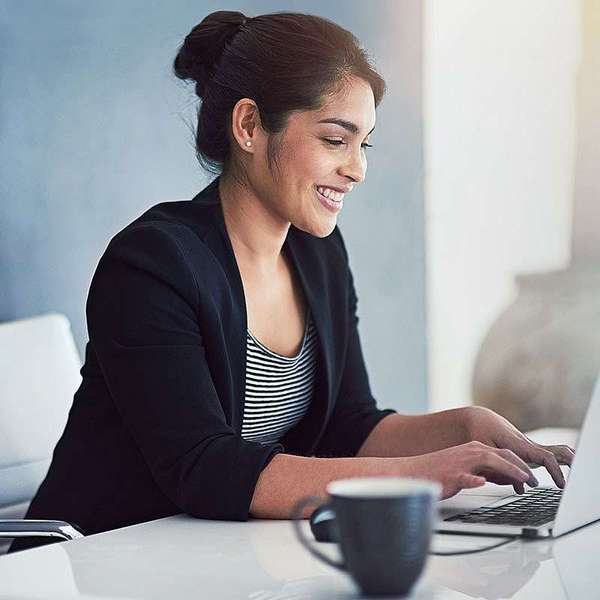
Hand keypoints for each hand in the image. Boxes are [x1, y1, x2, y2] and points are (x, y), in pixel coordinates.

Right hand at [408, 441, 537, 499]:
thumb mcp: (468, 470)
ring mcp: (460, 463)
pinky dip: (473, 479)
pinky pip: (464, 476)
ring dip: (508, 470)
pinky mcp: (450, 475)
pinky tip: (481, 482)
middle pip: (502, 455)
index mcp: (474, 449)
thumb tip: (508, 479)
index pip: (504, 454)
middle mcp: (470, 452)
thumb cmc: (440, 473)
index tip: (533, 478)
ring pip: (488, 461)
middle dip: (522, 468)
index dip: (522, 465)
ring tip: (522, 482)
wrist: (413, 471)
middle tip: (535, 482)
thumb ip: (487, 472)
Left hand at [463, 406, 574, 492]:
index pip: (546, 457)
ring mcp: (530, 447)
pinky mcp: (528, 449)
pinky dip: (557, 464)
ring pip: (556, 452)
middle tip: (576, 482)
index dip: (555, 471)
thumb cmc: (480, 433)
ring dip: (567, 463)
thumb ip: (501, 470)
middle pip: (558, 451)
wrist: (478, 419)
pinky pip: (547, 455)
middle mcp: (529, 445)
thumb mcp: (485, 452)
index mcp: (520, 445)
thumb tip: (521, 489)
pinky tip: (561, 476)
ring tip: (575, 480)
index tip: (561, 485)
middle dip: (571, 463)